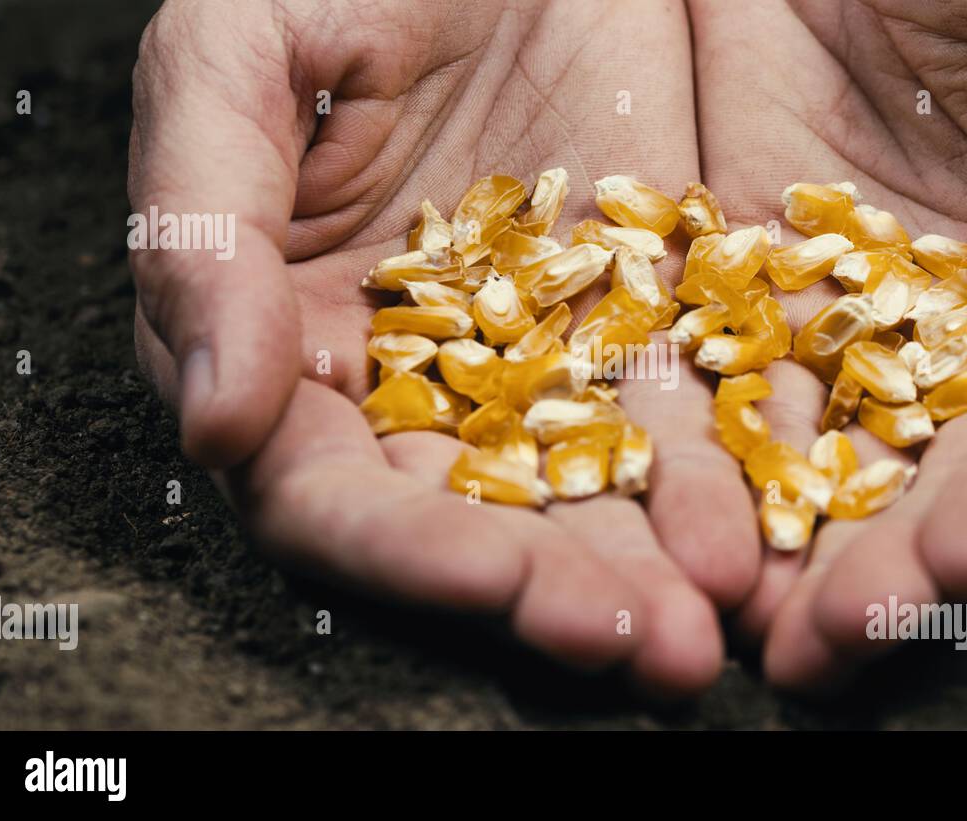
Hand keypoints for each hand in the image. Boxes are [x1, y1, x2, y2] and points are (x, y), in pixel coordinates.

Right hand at [128, 0, 735, 695]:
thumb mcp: (238, 58)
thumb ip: (201, 231)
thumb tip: (214, 418)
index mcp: (290, 340)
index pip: (330, 490)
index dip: (404, 546)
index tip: (485, 579)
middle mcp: (416, 375)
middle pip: (475, 518)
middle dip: (550, 588)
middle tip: (636, 643)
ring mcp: (538, 351)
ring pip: (590, 486)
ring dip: (650, 564)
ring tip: (709, 628)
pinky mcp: (641, 309)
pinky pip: (684, 406)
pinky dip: (722, 473)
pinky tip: (764, 528)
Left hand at [686, 0, 966, 689]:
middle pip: (940, 470)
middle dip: (888, 559)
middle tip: (830, 645)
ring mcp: (853, 310)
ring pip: (823, 446)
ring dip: (783, 541)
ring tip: (744, 630)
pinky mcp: (749, 273)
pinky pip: (719, 370)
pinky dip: (699, 448)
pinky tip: (672, 523)